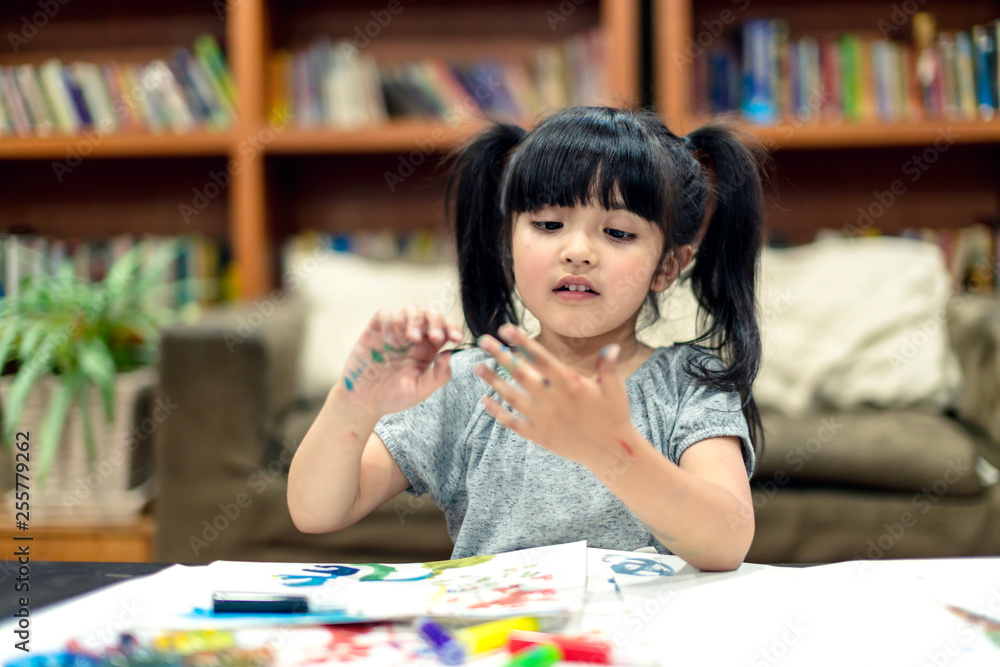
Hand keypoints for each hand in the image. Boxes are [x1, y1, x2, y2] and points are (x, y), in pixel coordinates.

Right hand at [335, 305, 463, 417]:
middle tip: (435, 337)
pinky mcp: (375, 331)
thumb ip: (438, 375)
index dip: (452, 328)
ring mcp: (394, 332)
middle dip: (436, 321)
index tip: (456, 338)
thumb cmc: (394, 396)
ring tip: (412, 338)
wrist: (364, 402)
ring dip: (415, 319)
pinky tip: (389, 340)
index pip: (445, 329)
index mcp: (428, 350)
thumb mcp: (421, 390)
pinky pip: (384, 313)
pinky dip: (389, 321)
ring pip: (410, 309)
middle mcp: (413, 338)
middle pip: (430, 314)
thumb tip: (450, 353)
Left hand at [474, 324, 636, 470]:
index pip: (540, 358)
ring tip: (477, 367)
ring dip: (493, 381)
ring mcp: (543, 419)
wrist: (609, 451)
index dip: (522, 342)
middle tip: (483, 340)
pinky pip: (513, 422)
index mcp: (569, 384)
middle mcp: (552, 400)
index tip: (505, 329)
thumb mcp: (614, 389)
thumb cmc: (614, 416)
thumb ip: (608, 366)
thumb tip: (612, 346)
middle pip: (520, 374)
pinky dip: (497, 412)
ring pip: (511, 396)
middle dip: (500, 355)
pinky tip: (485, 400)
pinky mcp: (539, 436)